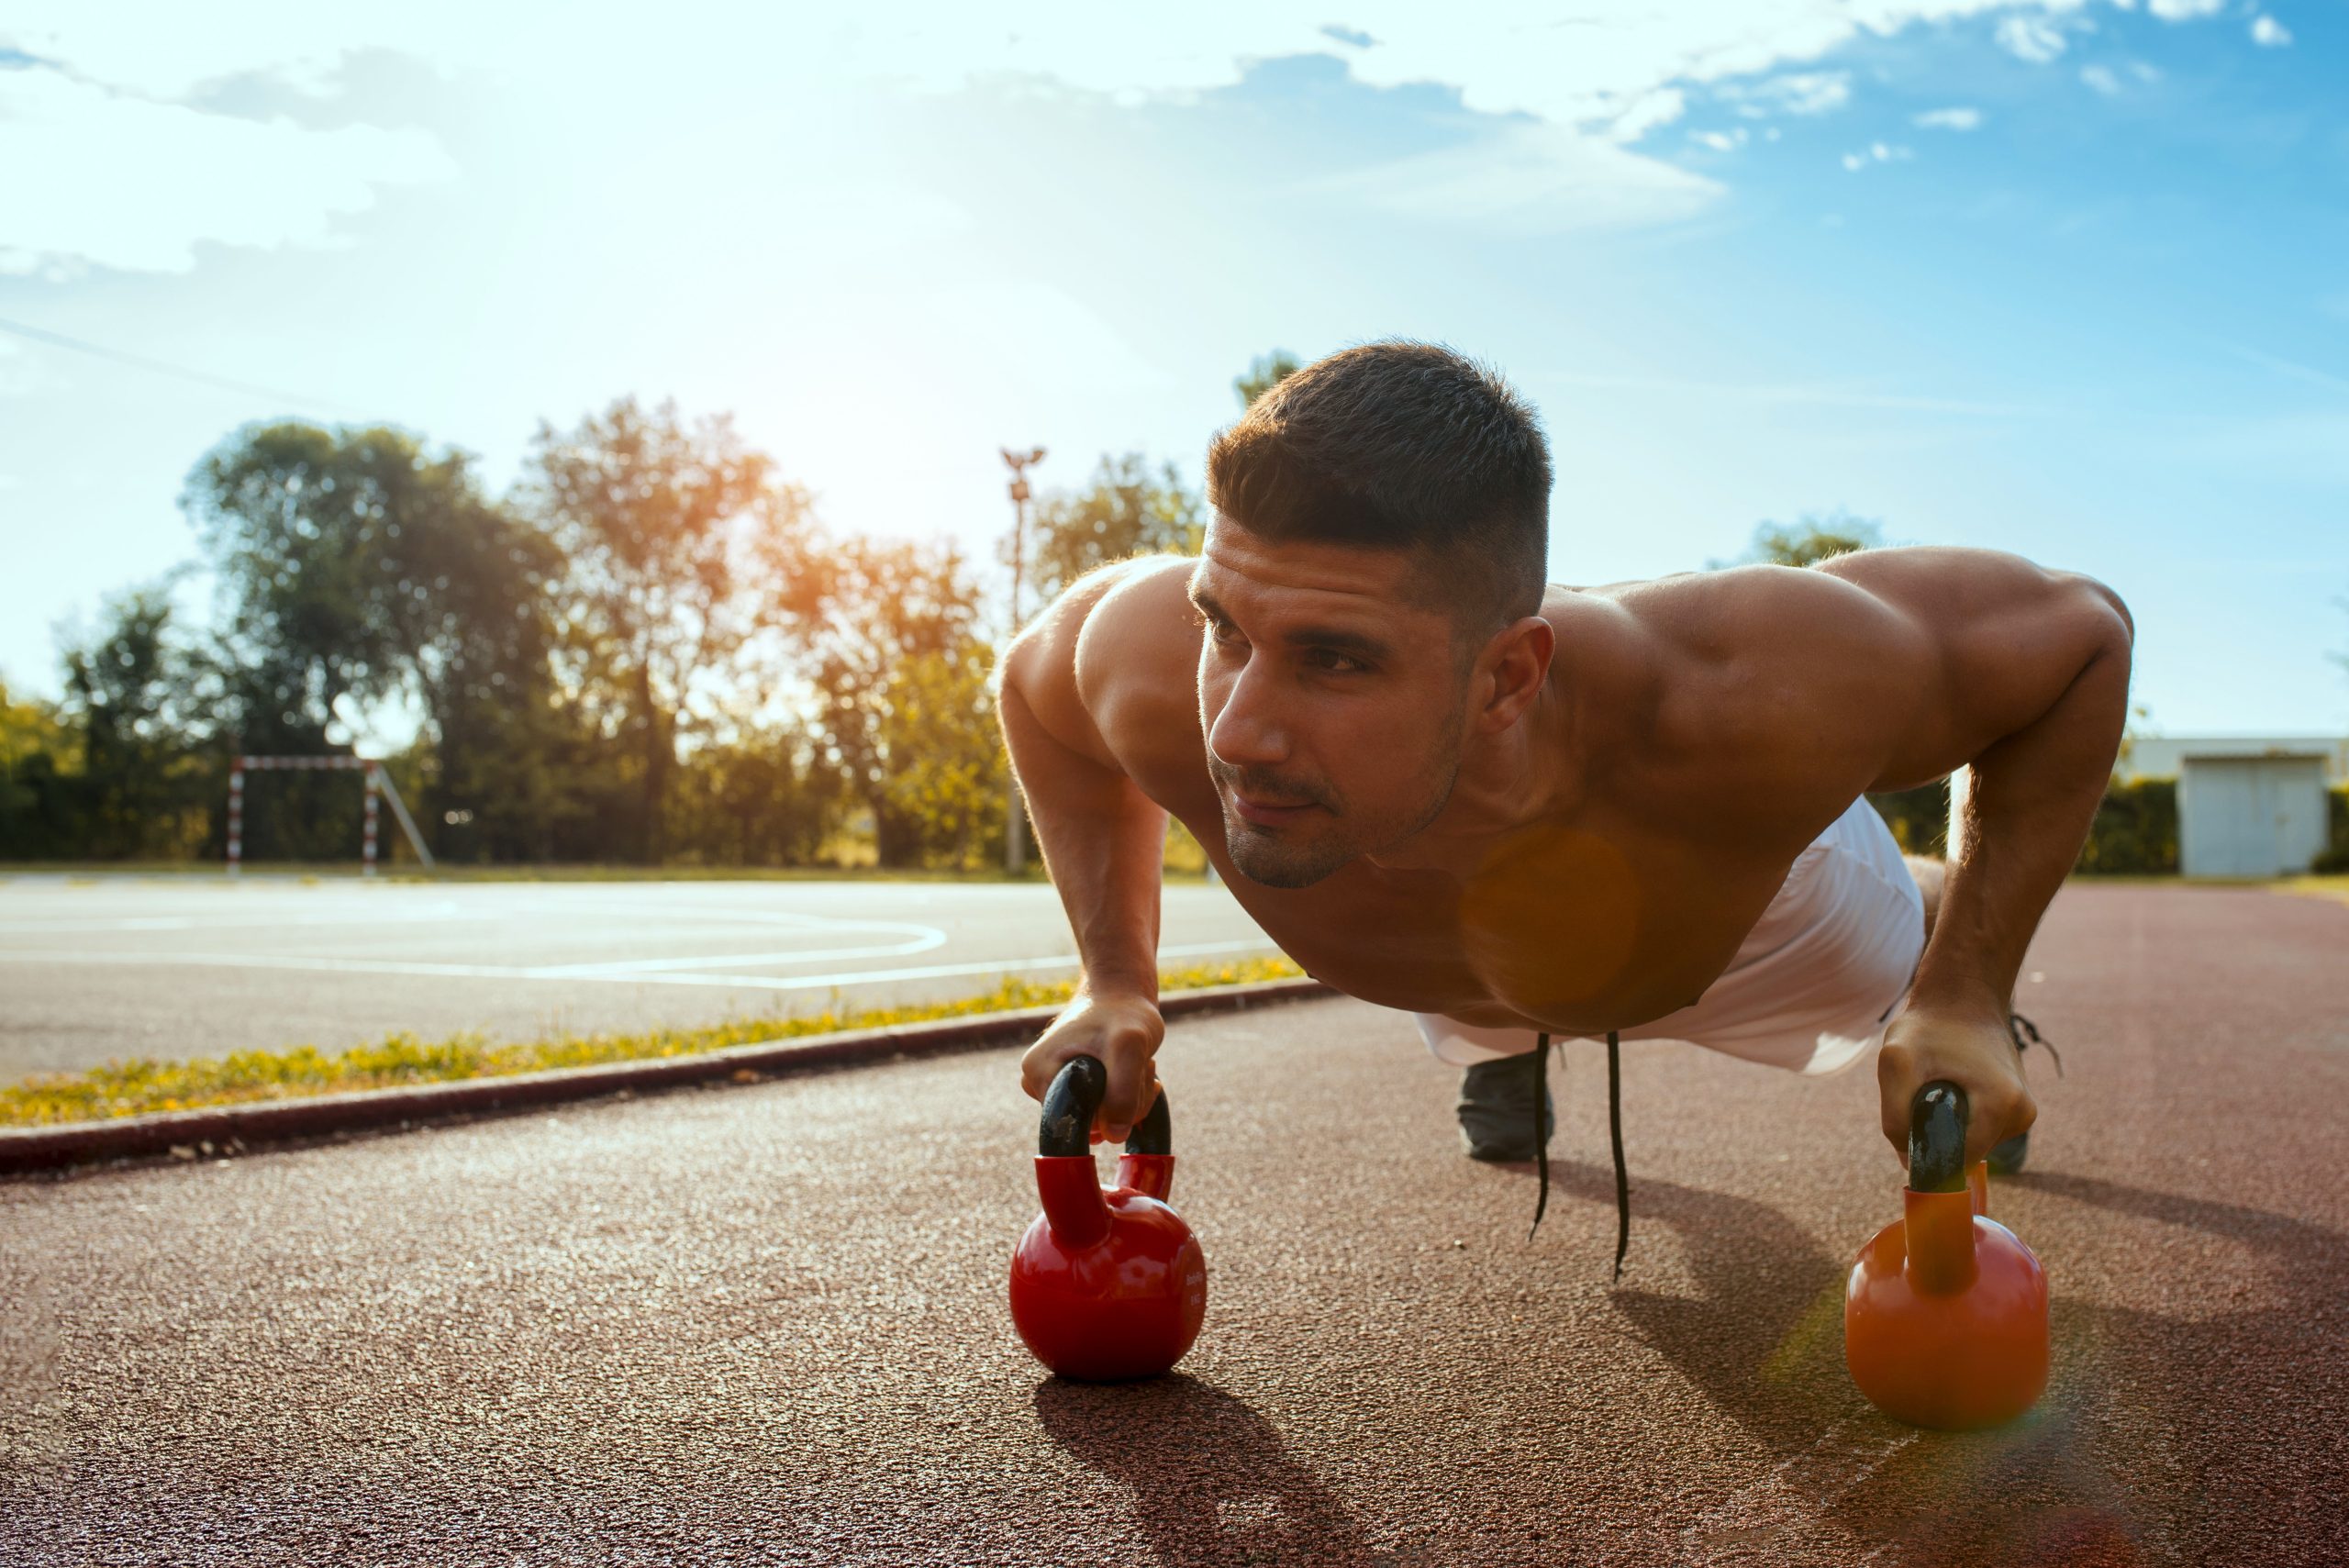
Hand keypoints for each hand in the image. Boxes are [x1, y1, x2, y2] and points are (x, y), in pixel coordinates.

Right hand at [1020, 990, 1164, 1142]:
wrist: (1124, 991)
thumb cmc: (1124, 1013)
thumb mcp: (1129, 1046)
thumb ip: (1123, 1091)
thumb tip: (1114, 1135)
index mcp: (1037, 1073)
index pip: (1075, 1122)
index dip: (1110, 1111)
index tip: (1131, 1075)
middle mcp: (1038, 1082)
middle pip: (1089, 1123)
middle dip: (1126, 1103)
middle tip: (1141, 1067)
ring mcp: (1057, 1085)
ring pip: (1103, 1120)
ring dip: (1132, 1098)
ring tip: (1139, 1063)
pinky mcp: (1076, 1087)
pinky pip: (1106, 1111)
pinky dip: (1129, 1096)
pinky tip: (1136, 1069)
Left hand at [1877, 1004, 2034, 1170]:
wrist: (1961, 996)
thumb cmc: (1927, 1027)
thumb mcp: (1896, 1064)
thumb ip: (1895, 1117)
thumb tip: (1910, 1165)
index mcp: (2004, 1105)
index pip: (1959, 1159)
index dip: (1928, 1149)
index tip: (1911, 1120)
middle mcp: (2022, 1113)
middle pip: (1966, 1151)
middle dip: (1938, 1132)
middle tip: (1924, 1091)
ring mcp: (2023, 1111)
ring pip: (1973, 1142)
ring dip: (1950, 1123)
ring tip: (1941, 1083)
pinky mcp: (2017, 1107)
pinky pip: (1980, 1129)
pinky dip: (1961, 1115)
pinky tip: (1954, 1085)